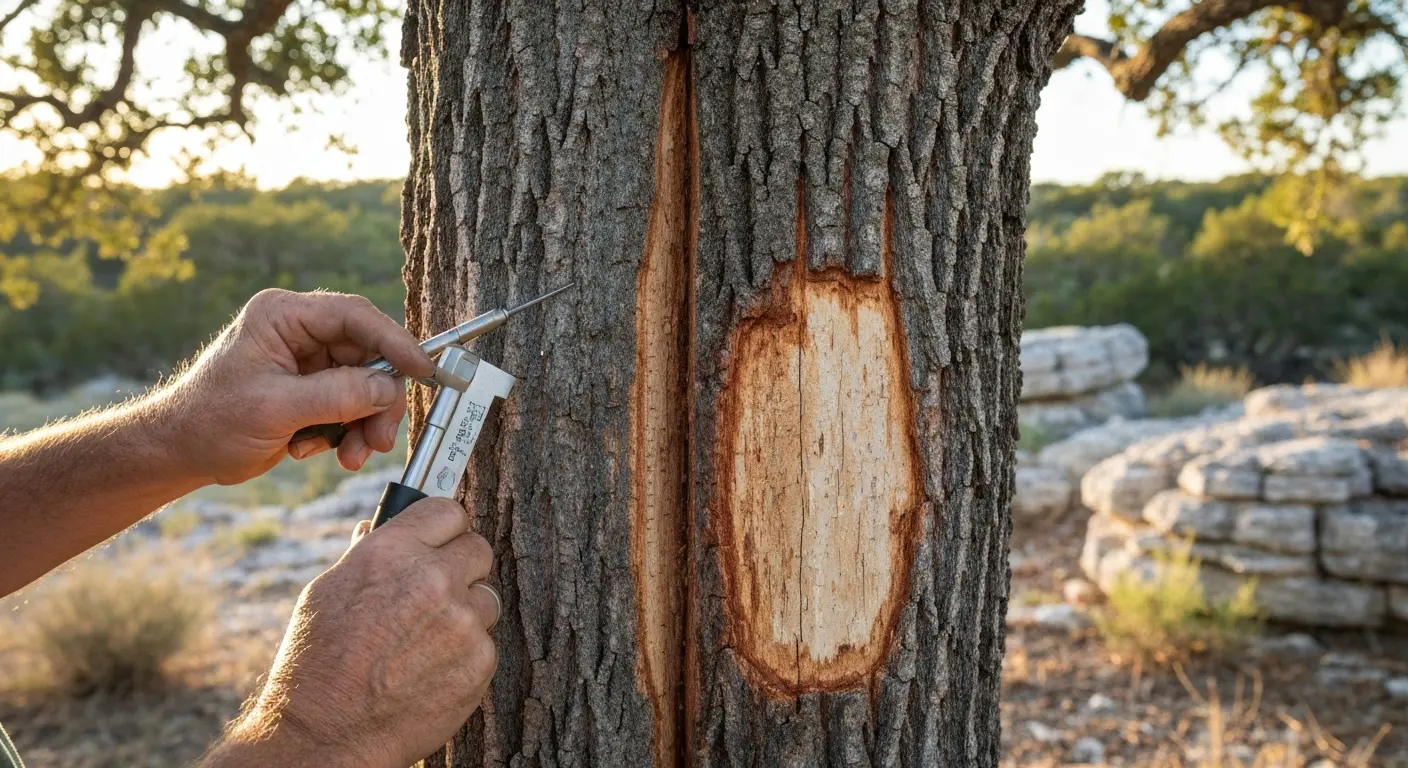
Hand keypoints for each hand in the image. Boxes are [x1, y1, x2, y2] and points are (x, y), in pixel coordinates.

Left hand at [157, 289, 436, 483]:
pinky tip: (319, 450)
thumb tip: (390, 389)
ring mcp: (307, 361)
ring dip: (363, 424)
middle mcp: (300, 332)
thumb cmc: (211, 422)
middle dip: (377, 401)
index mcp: (284, 316)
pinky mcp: (311, 390)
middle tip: (378, 439)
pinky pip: (350, 406)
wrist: (179, 453)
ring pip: (365, 386)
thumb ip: (337, 395)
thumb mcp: (276, 409)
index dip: (395, 341)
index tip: (424, 370)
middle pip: (368, 356)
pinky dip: (346, 433)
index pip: (355, 317)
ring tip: (349, 456)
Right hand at [203, 498, 500, 766]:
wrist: (326, 734)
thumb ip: (365, 555)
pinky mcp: (479, 661)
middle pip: (478, 549)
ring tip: (426, 639)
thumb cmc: (316, 663)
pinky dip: (465, 654)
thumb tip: (376, 527)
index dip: (445, 526)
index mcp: (391, 552)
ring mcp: (461, 621)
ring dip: (465, 612)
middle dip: (460, 566)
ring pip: (486, 598)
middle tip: (439, 589)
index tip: (443, 537)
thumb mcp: (327, 592)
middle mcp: (432, 579)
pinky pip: (485, 642)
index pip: (447, 511)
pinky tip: (430, 669)